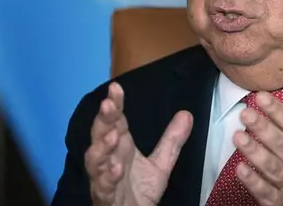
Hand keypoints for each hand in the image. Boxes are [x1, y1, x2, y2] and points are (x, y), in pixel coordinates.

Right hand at [85, 82, 193, 205]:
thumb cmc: (139, 192)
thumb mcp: (160, 164)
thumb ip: (172, 141)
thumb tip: (187, 114)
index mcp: (121, 147)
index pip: (116, 120)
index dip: (115, 104)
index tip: (116, 87)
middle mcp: (108, 159)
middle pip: (100, 135)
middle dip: (103, 120)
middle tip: (107, 104)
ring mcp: (103, 178)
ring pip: (95, 160)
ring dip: (101, 147)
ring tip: (113, 136)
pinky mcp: (105, 197)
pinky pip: (102, 187)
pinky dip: (107, 177)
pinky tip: (116, 168)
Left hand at [233, 92, 282, 205]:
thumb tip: (263, 103)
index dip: (279, 112)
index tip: (261, 97)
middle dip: (265, 129)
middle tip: (246, 113)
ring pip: (275, 169)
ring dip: (256, 152)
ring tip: (238, 137)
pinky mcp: (282, 204)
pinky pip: (268, 193)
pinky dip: (254, 182)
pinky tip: (240, 169)